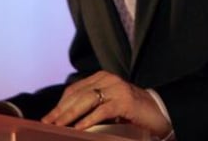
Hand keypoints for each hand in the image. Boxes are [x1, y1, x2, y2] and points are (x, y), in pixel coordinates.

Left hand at [41, 71, 170, 137]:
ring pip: (87, 100)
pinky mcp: (125, 101)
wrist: (159, 112)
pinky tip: (79, 128)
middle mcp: (108, 79)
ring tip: (58, 126)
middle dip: (60, 111)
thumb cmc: (132, 112)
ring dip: (69, 115)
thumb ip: (92, 106)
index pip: (74, 90)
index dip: (59, 104)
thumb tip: (66, 118)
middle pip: (77, 95)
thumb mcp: (108, 105)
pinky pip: (102, 110)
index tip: (48, 117)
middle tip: (47, 123)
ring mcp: (117, 88)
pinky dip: (88, 120)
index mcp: (102, 77)